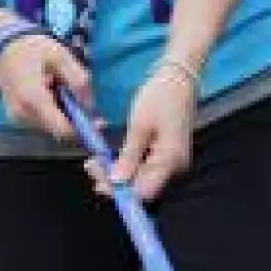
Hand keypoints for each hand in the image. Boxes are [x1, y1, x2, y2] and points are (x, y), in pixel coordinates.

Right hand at [0, 26, 93, 141]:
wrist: (4, 46)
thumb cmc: (34, 49)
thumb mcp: (62, 57)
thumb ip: (79, 82)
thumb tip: (91, 108)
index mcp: (32, 99)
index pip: (63, 130)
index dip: (84, 129)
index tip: (99, 121)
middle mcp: (22, 115)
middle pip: (58, 131)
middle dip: (75, 121)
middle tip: (84, 102)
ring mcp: (16, 119)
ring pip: (50, 129)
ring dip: (63, 117)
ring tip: (62, 93)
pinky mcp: (16, 119)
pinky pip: (42, 124)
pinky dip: (52, 115)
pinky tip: (52, 97)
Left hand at [100, 64, 196, 203]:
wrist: (179, 77)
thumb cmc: (160, 96)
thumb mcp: (139, 125)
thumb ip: (129, 157)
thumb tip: (117, 183)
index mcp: (170, 161)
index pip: (143, 192)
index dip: (119, 191)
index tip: (98, 178)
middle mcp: (174, 168)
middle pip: (142, 189)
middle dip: (114, 182)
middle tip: (91, 165)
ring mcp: (172, 163)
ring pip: (141, 180)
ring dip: (117, 173)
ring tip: (96, 160)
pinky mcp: (167, 156)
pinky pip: (145, 169)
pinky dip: (127, 165)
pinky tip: (110, 157)